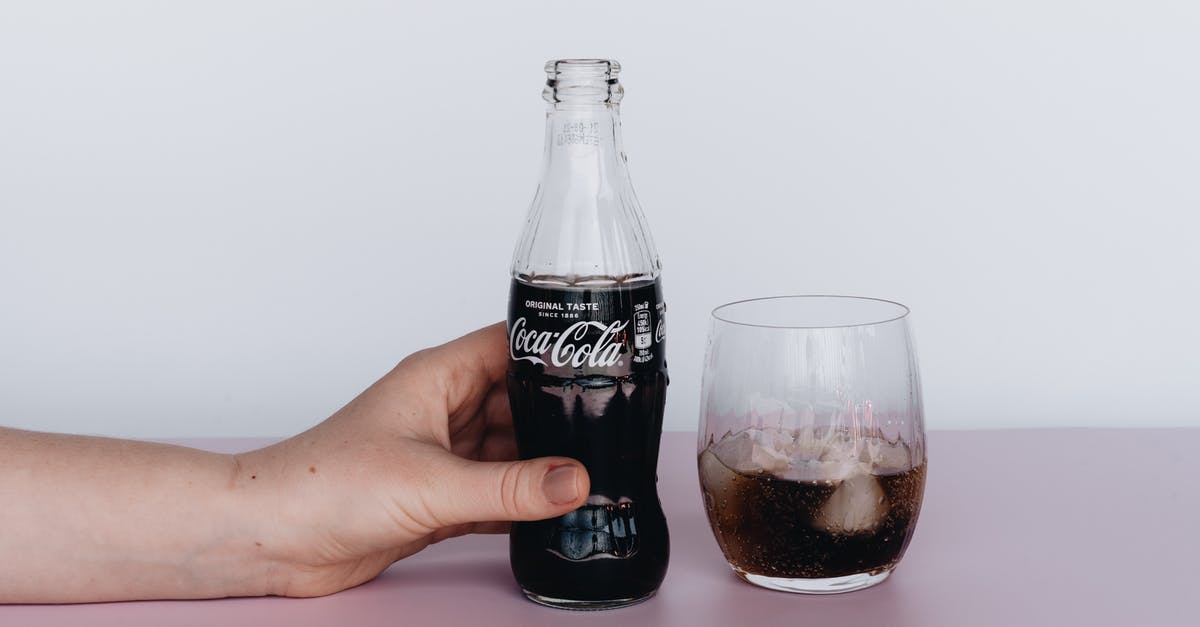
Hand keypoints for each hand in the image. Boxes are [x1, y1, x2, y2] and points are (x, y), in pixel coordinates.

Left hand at [238, 322, 589, 596]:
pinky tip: (554, 513)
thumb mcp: (431, 483)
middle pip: (518, 404)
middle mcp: (441, 412)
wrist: (272, 540)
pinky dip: (522, 505)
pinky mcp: (435, 499)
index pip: (507, 347)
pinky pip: (495, 495)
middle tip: (610, 432)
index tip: (602, 361)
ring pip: (510, 452)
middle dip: (558, 419)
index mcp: (436, 380)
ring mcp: (439, 456)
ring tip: (593, 476)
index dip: (553, 351)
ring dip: (543, 467)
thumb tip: (575, 481)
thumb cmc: (322, 487)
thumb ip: (509, 486)